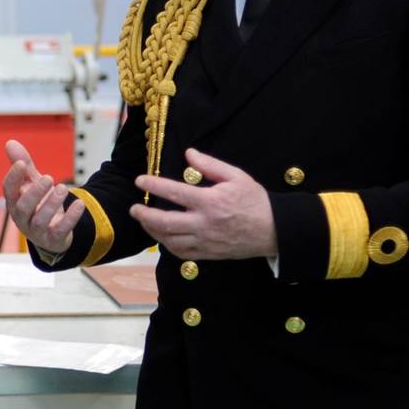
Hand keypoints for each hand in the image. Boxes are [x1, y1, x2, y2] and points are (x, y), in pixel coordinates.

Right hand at [2, 139, 83, 254]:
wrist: (52, 233)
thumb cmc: (38, 205)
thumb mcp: (32, 183)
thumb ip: (24, 165)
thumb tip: (10, 142)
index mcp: (14, 202)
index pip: (8, 190)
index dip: (13, 177)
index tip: (22, 164)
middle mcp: (22, 217)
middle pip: (23, 207)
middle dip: (35, 192)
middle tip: (49, 178)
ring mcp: (37, 230)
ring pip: (40, 220)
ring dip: (52, 204)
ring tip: (63, 188)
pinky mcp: (53, 238)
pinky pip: (60, 230)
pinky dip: (70, 218)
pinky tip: (79, 204)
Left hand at [130, 148, 276, 259]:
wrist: (275, 230)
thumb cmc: (255, 201)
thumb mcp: (236, 176)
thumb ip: (210, 165)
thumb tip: (188, 154)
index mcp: (210, 202)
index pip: (174, 193)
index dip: (153, 185)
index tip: (139, 180)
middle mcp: (204, 223)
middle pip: (165, 223)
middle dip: (144, 216)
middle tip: (133, 209)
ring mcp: (206, 241)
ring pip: (170, 241)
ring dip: (153, 232)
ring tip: (145, 222)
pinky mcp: (209, 254)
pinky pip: (182, 253)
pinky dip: (168, 246)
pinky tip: (163, 237)